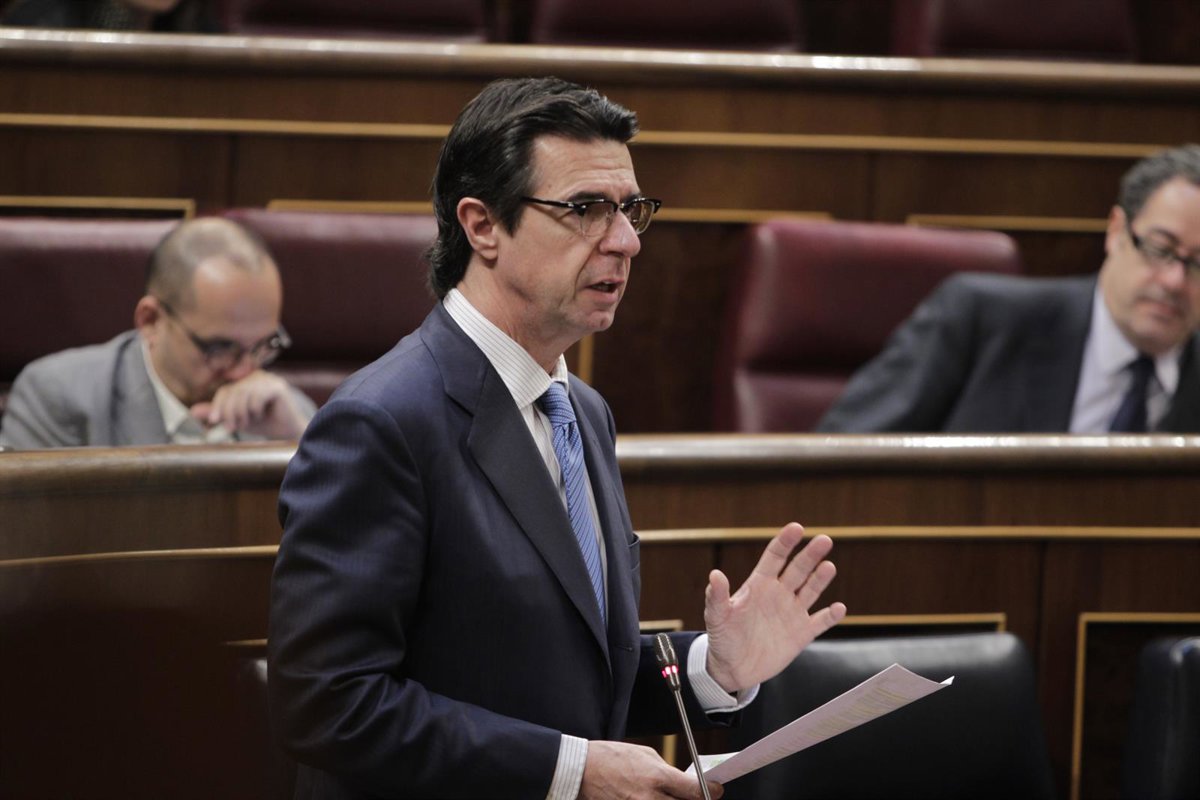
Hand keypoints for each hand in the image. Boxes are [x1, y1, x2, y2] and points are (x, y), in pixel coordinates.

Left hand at [190, 370, 309, 439]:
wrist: (288, 433)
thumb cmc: (264, 423)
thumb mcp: (236, 419)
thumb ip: (218, 413)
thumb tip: (192, 411)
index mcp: (246, 382)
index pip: (226, 390)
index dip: (217, 406)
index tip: (213, 422)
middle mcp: (257, 377)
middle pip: (233, 392)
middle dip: (230, 412)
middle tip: (233, 428)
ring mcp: (268, 380)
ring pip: (244, 394)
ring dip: (241, 413)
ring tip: (247, 423)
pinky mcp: (278, 387)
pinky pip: (257, 396)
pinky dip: (255, 409)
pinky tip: (260, 415)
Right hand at [580, 741, 721, 799]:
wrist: (581, 770)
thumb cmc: (610, 758)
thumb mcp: (644, 755)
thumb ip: (666, 771)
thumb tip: (683, 783)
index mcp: (657, 777)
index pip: (695, 791)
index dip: (711, 792)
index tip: (717, 790)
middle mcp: (651, 798)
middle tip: (694, 795)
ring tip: (673, 796)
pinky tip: (656, 798)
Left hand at [704, 524, 845, 692]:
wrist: (733, 668)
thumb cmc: (723, 637)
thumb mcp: (717, 617)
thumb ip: (717, 597)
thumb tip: (715, 574)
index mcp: (759, 584)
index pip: (775, 557)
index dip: (785, 542)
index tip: (796, 528)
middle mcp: (779, 594)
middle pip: (798, 569)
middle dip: (810, 555)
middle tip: (824, 540)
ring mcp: (792, 613)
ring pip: (811, 590)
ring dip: (820, 579)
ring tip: (828, 567)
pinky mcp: (802, 634)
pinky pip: (820, 622)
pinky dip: (830, 616)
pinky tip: (838, 608)